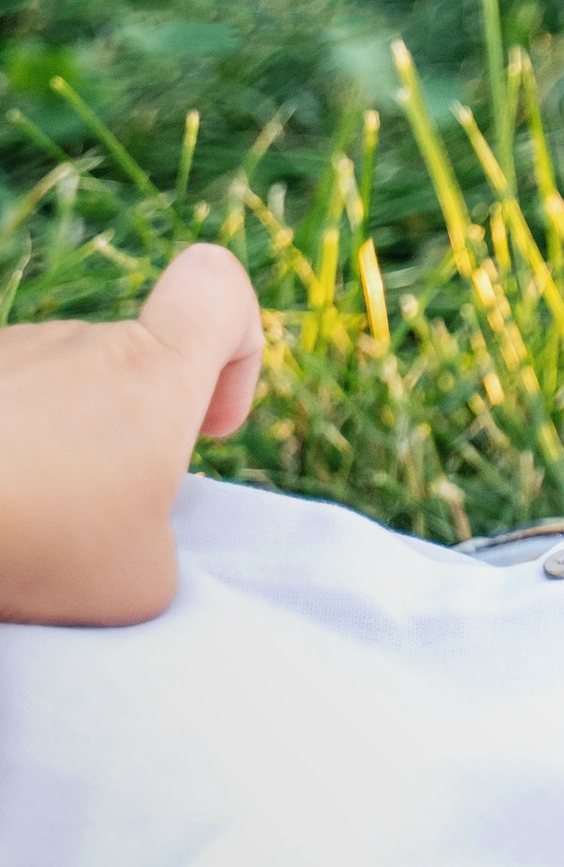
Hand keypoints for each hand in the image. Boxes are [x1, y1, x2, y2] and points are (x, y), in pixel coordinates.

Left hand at [0, 241, 263, 624]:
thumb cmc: (37, 544)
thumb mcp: (142, 580)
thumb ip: (160, 534)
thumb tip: (125, 530)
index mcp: (153, 373)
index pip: (218, 286)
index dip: (237, 346)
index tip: (208, 426)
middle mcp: (79, 343)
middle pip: (131, 368)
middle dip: (123, 445)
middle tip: (91, 526)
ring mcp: (6, 355)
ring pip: (56, 397)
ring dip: (51, 459)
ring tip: (21, 530)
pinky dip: (0, 459)